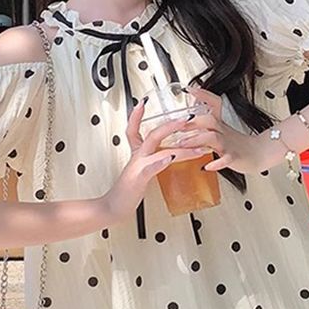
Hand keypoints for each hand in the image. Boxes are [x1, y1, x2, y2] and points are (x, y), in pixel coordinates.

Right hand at [102, 99, 212, 224]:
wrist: (114, 207)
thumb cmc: (128, 191)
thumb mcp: (142, 172)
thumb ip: (153, 162)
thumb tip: (167, 157)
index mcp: (137, 153)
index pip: (134, 129)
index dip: (137, 115)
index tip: (143, 102)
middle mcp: (137, 156)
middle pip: (153, 134)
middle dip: (171, 125)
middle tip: (187, 118)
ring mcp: (138, 165)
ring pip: (157, 148)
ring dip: (178, 145)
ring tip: (193, 142)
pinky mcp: (139, 177)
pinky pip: (151, 167)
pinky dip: (161, 161)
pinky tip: (171, 158)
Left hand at [176, 85, 267, 174]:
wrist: (260, 154)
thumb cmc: (238, 144)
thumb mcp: (222, 131)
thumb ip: (206, 125)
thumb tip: (188, 120)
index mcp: (220, 124)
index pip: (214, 104)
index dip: (203, 95)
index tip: (190, 89)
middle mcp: (223, 132)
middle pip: (209, 120)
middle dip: (191, 121)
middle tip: (175, 125)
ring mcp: (229, 144)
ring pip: (213, 138)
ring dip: (196, 139)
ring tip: (183, 143)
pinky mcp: (234, 157)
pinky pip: (226, 159)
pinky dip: (217, 163)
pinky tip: (208, 166)